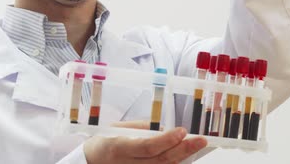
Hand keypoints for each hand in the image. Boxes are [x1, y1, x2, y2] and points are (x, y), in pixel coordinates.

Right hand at [83, 127, 206, 163]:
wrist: (89, 161)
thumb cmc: (105, 142)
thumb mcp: (118, 129)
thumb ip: (142, 129)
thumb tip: (166, 129)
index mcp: (119, 147)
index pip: (148, 146)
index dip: (167, 140)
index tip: (182, 131)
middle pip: (160, 161)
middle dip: (183, 150)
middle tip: (200, 140)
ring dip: (181, 159)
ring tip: (196, 147)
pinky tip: (184, 158)